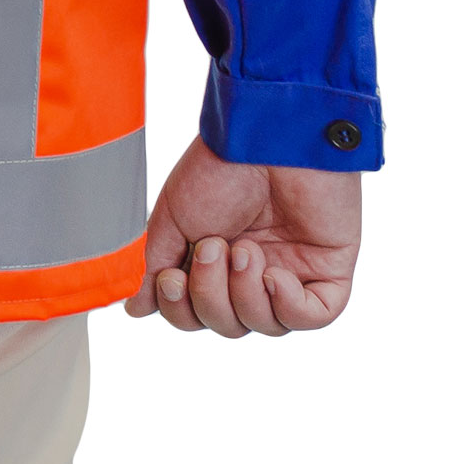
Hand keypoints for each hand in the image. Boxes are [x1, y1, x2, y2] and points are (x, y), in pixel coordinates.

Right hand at [124, 135, 360, 336]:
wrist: (265, 138)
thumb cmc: (219, 167)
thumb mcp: (174, 217)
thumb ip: (156, 264)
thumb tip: (136, 307)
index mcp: (215, 258)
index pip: (195, 312)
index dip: (182, 309)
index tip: (172, 279)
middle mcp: (252, 271)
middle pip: (228, 324)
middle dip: (212, 296)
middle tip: (213, 247)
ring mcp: (291, 271)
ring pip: (267, 325)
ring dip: (247, 294)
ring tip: (247, 249)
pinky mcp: (328, 271)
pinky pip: (312, 317)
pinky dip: (289, 306)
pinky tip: (275, 275)